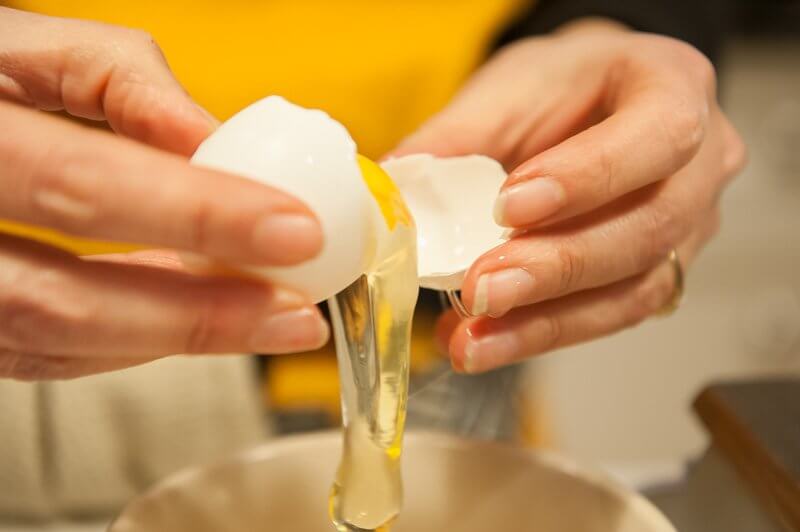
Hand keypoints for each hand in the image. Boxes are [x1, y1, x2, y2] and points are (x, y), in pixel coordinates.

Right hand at [0, 8, 328, 379]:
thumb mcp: (3, 41)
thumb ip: (108, 74)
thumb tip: (210, 136)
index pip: (80, 184)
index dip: (194, 213)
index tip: (294, 228)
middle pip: (63, 299)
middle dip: (197, 314)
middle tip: (296, 313)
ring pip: (52, 342)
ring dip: (172, 339)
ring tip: (267, 322)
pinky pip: (38, 351)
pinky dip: (125, 340)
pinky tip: (192, 317)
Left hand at [392, 19, 745, 372]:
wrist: (590, 105)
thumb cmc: (560, 86)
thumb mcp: (511, 86)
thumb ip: (459, 133)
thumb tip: (393, 188)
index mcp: (675, 87)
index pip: (657, 136)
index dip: (588, 178)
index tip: (509, 207)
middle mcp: (700, 165)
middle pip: (648, 228)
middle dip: (556, 267)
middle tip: (483, 288)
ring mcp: (687, 228)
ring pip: (633, 290)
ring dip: (545, 322)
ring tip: (474, 338)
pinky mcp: (654, 275)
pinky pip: (608, 316)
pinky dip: (541, 334)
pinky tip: (486, 342)